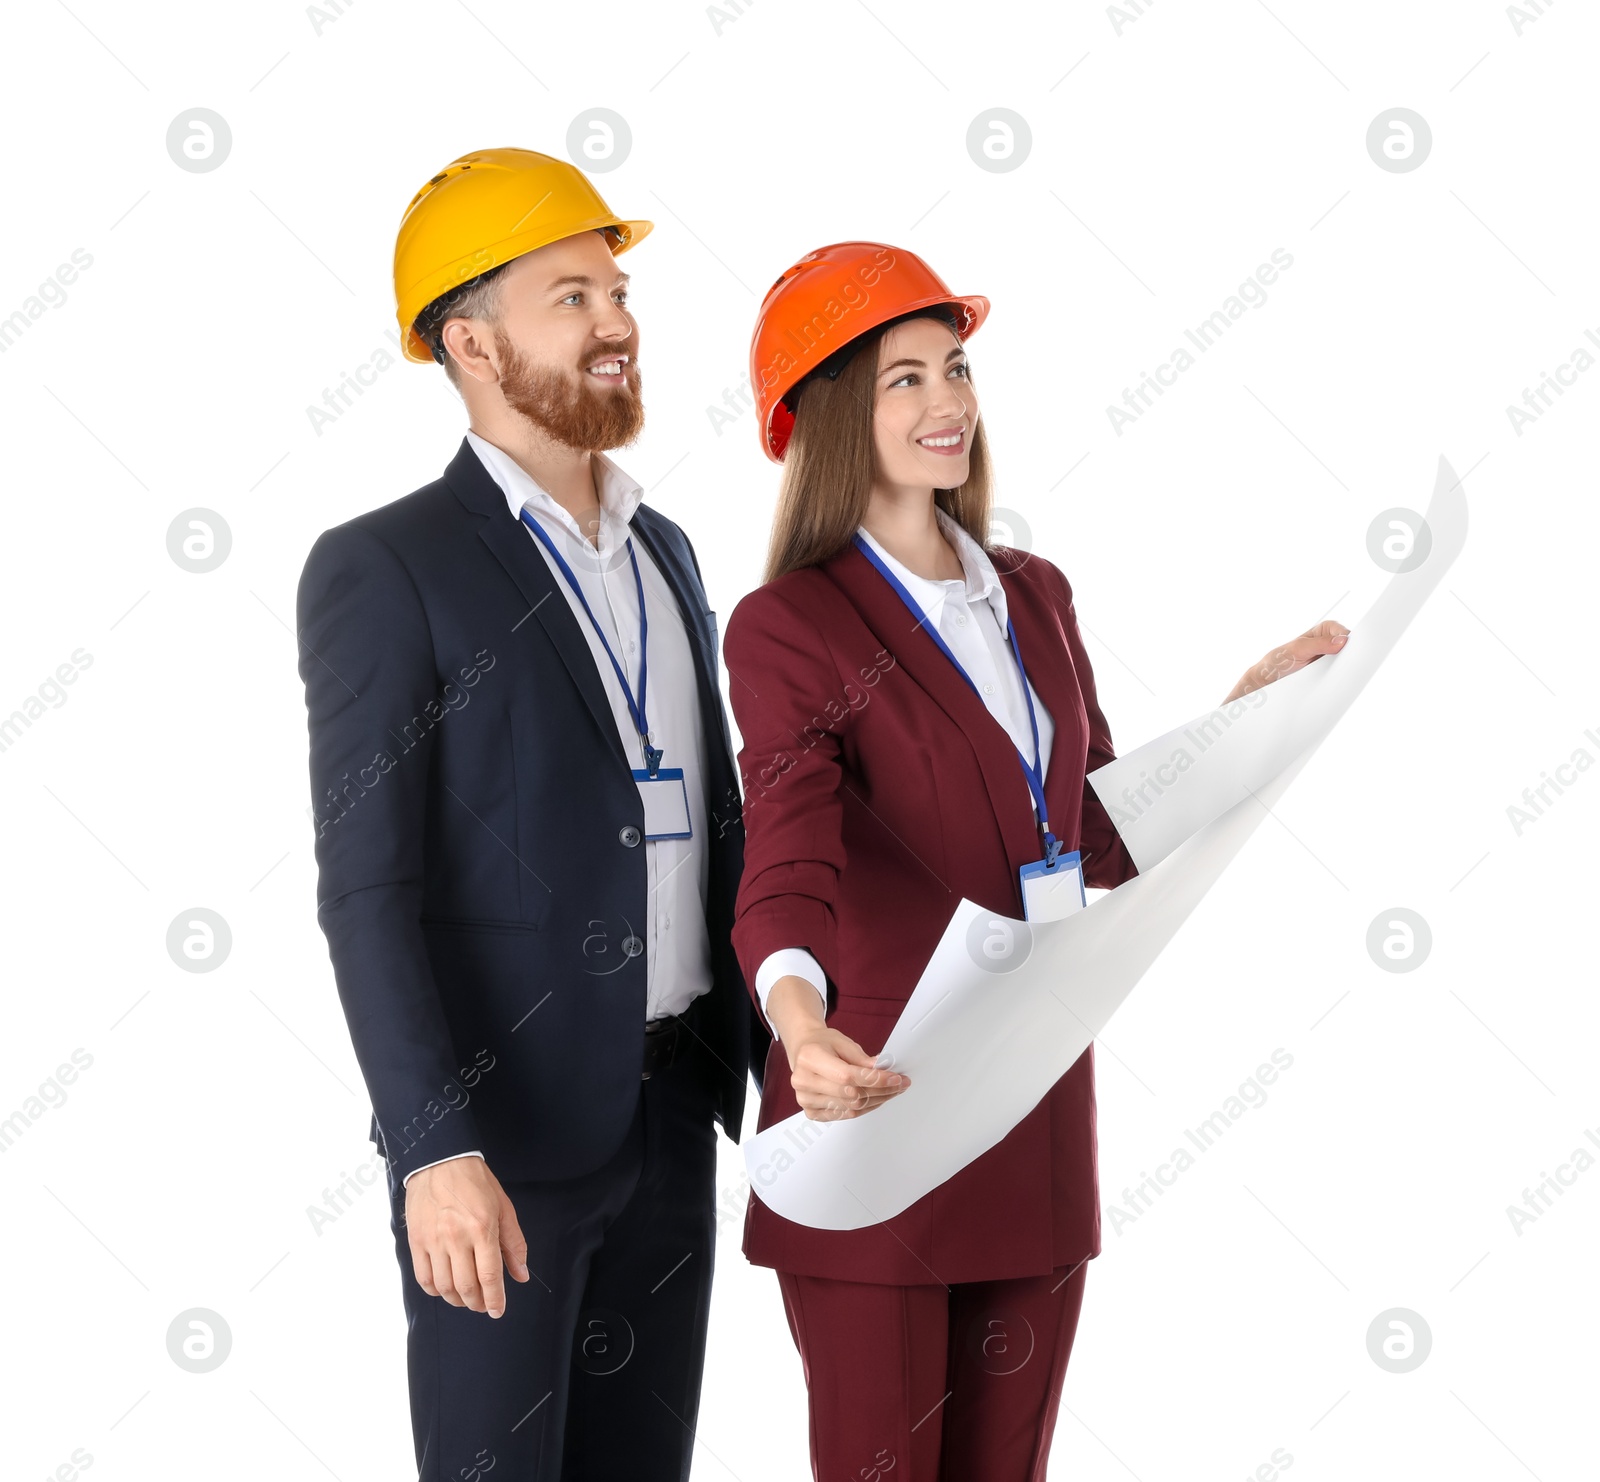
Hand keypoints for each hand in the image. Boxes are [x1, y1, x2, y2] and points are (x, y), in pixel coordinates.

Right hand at [404, 1156, 529, 1317]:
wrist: (440, 1160)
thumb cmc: (475, 1181)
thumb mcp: (504, 1207)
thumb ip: (514, 1243)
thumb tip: (521, 1275)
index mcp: (482, 1228)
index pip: (490, 1275)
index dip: (495, 1299)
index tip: (497, 1311)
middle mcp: (457, 1237)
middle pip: (466, 1287)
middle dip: (477, 1303)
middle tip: (483, 1305)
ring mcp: (433, 1241)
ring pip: (444, 1287)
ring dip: (457, 1300)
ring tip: (466, 1298)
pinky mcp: (416, 1241)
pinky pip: (423, 1278)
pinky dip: (435, 1290)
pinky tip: (444, 1288)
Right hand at [788, 1026, 910, 1119]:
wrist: (803, 1051)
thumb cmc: (822, 1044)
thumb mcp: (842, 1042)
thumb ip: (862, 1059)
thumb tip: (882, 1071)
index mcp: (810, 1058)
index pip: (848, 1076)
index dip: (875, 1079)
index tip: (896, 1078)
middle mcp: (804, 1081)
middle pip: (852, 1094)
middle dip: (881, 1090)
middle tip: (899, 1084)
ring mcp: (805, 1099)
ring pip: (851, 1107)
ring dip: (876, 1100)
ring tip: (891, 1091)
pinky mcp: (811, 1112)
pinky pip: (845, 1115)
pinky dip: (864, 1108)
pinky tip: (875, 1098)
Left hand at [1223, 619, 1349, 701]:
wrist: (1268, 679)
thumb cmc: (1278, 659)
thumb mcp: (1297, 649)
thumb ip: (1318, 644)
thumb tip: (1341, 641)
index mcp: (1322, 630)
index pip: (1341, 631)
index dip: (1347, 638)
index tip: (1347, 647)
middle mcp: (1328, 643)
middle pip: (1347, 646)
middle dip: (1349, 653)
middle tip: (1346, 662)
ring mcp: (1329, 658)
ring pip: (1345, 660)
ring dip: (1344, 666)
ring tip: (1338, 671)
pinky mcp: (1327, 671)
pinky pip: (1339, 673)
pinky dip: (1339, 675)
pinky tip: (1337, 678)